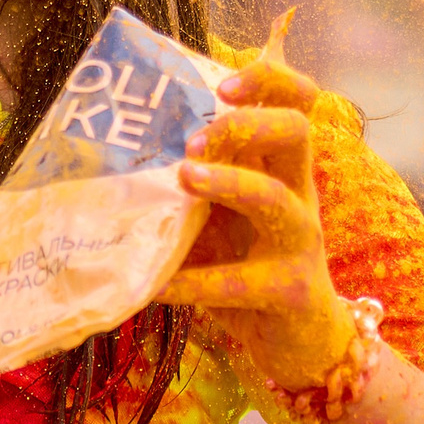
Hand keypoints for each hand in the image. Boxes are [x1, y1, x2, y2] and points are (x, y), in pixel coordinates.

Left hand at [157, 18, 355, 390]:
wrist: (301, 342)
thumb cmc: (250, 264)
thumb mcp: (225, 214)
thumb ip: (198, 177)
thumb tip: (122, 142)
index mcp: (283, 167)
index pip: (298, 101)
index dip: (270, 80)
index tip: (224, 84)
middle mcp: (300, 195)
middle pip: (298, 132)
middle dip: (248, 124)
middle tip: (194, 140)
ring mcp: (300, 242)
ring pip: (276, 199)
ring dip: (229, 184)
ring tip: (184, 177)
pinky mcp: (290, 291)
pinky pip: (241, 282)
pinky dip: (194, 282)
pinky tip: (159, 284)